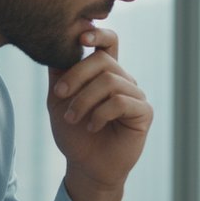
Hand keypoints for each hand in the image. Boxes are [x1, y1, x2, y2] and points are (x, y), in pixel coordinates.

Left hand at [48, 29, 151, 200]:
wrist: (86, 166)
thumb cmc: (74, 134)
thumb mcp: (59, 99)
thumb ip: (59, 72)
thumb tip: (55, 43)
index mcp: (105, 73)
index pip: (109, 42)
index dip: (98, 34)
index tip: (80, 37)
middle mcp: (123, 80)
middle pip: (103, 60)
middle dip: (77, 76)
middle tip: (59, 95)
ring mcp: (135, 95)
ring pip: (110, 82)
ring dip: (84, 100)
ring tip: (72, 118)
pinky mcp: (144, 112)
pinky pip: (121, 102)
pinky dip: (100, 113)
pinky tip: (92, 126)